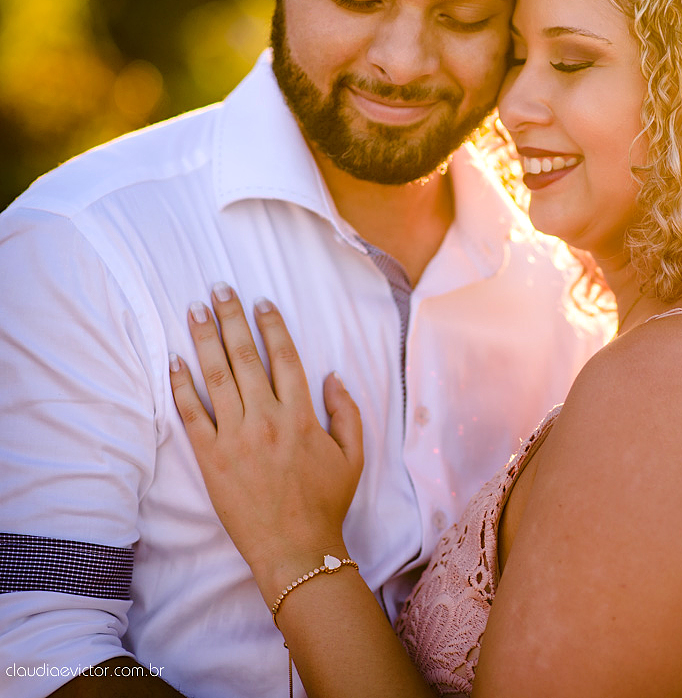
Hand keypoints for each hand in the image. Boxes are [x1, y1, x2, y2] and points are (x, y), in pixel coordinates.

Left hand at [169, 284, 362, 599]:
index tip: (261, 303)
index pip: (285, 358)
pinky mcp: (211, 458)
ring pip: (217, 377)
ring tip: (196, 311)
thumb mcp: (353, 455)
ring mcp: (236, 437)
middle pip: (246, 357)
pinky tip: (174, 361)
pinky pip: (192, 415)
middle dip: (232, 318)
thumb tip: (332, 376)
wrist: (295, 546)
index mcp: (302, 415)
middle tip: (220, 289)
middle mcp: (267, 418)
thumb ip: (346, 412)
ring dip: (205, 340)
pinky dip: (181, 386)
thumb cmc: (326, 502)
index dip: (272, 326)